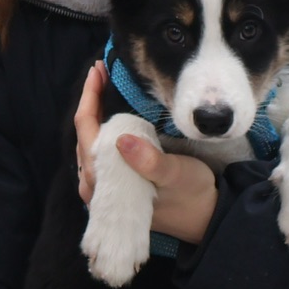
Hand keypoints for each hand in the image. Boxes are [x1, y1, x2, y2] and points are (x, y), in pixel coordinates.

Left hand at [74, 62, 218, 242]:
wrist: (205, 218)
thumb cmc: (191, 194)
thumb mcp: (174, 175)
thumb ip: (148, 162)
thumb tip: (122, 140)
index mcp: (104, 181)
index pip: (86, 130)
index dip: (89, 97)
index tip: (98, 70)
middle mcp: (96, 185)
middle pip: (83, 134)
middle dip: (90, 100)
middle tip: (101, 71)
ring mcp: (104, 186)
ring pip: (89, 141)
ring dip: (95, 112)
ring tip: (103, 86)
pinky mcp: (114, 185)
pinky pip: (98, 150)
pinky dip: (101, 128)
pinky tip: (110, 113)